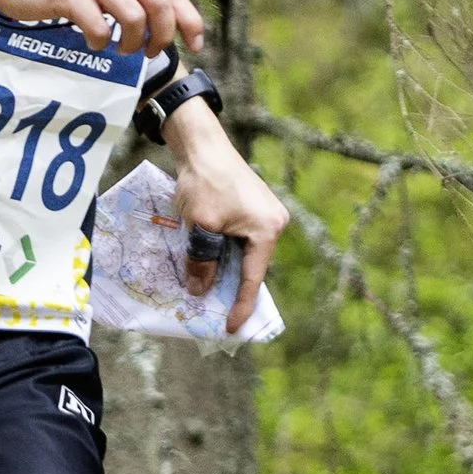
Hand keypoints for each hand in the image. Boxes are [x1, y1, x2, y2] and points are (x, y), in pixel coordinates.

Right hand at [0, 0, 205, 57]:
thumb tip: (161, 17)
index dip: (188, 19)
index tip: (194, 43)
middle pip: (159, 4)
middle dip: (161, 37)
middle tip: (149, 53)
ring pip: (134, 17)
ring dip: (131, 43)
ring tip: (118, 50)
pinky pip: (99, 27)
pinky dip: (99, 43)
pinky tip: (91, 43)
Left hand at [166, 96, 287, 333]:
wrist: (201, 145)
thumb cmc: (205, 183)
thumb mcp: (200, 227)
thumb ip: (201, 261)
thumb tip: (199, 291)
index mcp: (267, 230)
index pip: (253, 278)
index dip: (240, 305)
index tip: (231, 328)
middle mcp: (273, 222)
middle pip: (251, 266)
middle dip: (232, 289)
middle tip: (216, 314)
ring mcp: (264, 214)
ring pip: (243, 253)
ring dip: (225, 270)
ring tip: (207, 291)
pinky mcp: (252, 207)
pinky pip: (239, 239)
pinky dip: (223, 252)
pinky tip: (207, 262)